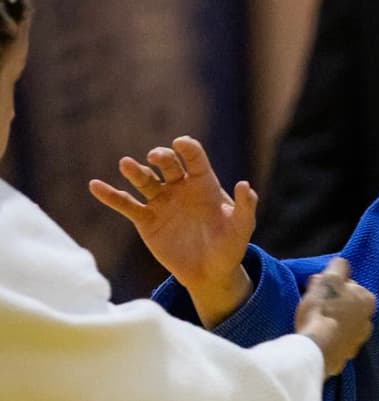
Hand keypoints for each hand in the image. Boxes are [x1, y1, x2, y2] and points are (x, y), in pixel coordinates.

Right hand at [88, 136, 255, 325]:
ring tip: (126, 164)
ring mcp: (162, 202)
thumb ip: (245, 207)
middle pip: (168, 165)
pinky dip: (111, 195)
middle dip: (162, 158)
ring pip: (145, 181)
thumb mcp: (241, 228)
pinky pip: (126, 205)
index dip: (188, 149)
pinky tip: (95, 185)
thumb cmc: (229, 247)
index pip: (195, 159)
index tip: (181, 143)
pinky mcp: (146, 220)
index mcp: (204, 184)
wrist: (209, 273)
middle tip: (155, 156)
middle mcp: (180, 188)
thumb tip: (245, 186)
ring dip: (135, 171)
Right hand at [295, 258, 375, 377]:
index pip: (350, 286)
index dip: (333, 286)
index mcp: (368, 301)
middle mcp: (368, 322)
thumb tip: (341, 264)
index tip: (320, 290)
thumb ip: (338, 267)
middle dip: (333, 304)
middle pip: (347, 306)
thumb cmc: (324, 309)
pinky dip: (328, 339)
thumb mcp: (329, 279)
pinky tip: (316, 337)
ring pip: (342, 325)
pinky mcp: (344, 357)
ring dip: (331, 322)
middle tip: (314, 305)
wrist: (317, 348)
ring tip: (313, 323)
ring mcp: (357, 342)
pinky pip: (335, 343)